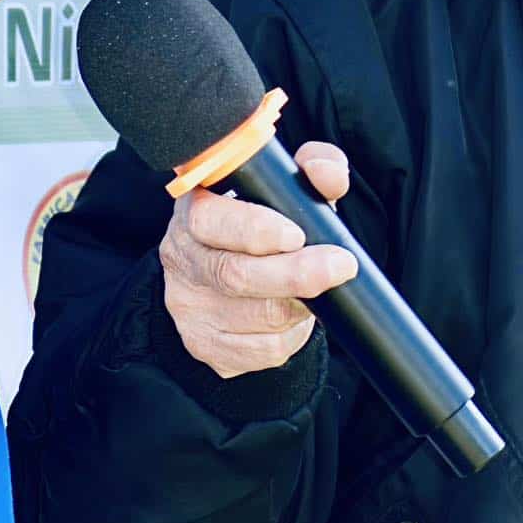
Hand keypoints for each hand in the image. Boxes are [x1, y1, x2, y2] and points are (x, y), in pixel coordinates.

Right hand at [159, 141, 355, 378]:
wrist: (230, 279)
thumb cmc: (265, 226)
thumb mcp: (285, 191)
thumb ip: (310, 171)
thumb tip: (326, 173)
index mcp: (195, 210)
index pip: (211, 220)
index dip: (255, 229)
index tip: (297, 234)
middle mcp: (182, 260)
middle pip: (236, 275)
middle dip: (295, 274)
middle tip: (340, 266)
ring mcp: (189, 308)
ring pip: (258, 318)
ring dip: (300, 307)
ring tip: (316, 292)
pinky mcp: (205, 346)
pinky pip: (262, 351)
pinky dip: (292, 337)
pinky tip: (294, 319)